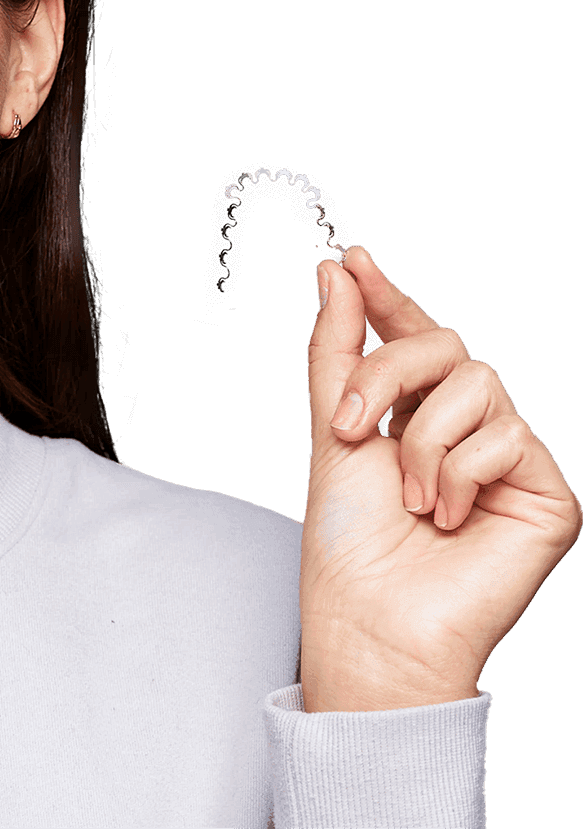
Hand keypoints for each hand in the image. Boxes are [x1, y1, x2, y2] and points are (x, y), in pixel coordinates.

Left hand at [299, 246, 581, 711]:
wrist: (369, 618)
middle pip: (446, 344)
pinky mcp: (545, 493)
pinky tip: (449, 519)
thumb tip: (336, 273)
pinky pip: (507, 436)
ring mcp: (509, 459)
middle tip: (353, 426)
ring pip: (477, 384)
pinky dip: (459, 474)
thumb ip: (339, 350)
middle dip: (388, 373)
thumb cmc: (349, 539)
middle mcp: (467, 427)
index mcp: (415, 409)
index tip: (351, 260)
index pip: (414, 334)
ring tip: (412, 499)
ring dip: (422, 440)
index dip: (387, 296)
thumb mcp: (333, 428)